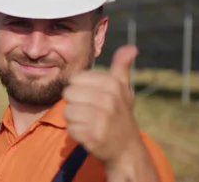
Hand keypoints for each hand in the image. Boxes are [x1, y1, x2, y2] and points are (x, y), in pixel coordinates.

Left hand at [62, 45, 142, 165]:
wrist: (127, 150)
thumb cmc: (120, 115)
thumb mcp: (123, 90)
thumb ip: (121, 67)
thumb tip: (132, 47)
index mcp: (112, 84)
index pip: (75, 79)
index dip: (80, 89)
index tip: (93, 98)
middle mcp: (108, 99)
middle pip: (68, 94)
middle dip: (76, 104)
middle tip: (91, 113)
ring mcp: (101, 119)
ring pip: (67, 111)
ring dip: (75, 119)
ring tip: (90, 123)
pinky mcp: (93, 136)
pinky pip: (69, 128)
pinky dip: (76, 133)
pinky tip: (89, 134)